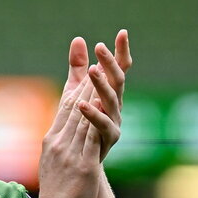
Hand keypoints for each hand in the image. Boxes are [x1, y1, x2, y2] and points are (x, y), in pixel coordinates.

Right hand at [34, 74, 102, 197]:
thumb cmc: (56, 193)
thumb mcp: (54, 162)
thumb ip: (60, 143)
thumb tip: (61, 132)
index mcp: (52, 140)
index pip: (65, 108)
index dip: (78, 86)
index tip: (87, 70)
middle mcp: (59, 143)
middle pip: (74, 107)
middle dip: (87, 82)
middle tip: (98, 61)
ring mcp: (70, 153)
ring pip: (83, 117)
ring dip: (94, 93)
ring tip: (103, 74)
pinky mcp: (83, 165)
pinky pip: (91, 138)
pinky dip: (98, 119)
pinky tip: (106, 105)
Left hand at [63, 31, 132, 162]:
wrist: (80, 164)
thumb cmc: (79, 126)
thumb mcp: (75, 92)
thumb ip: (78, 68)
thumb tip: (79, 39)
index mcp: (109, 93)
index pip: (118, 69)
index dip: (120, 52)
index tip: (122, 33)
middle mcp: (116, 106)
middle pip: (117, 81)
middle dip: (110, 63)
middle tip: (101, 48)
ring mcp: (114, 122)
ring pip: (112, 100)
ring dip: (102, 84)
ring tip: (93, 70)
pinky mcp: (108, 140)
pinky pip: (103, 125)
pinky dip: (94, 114)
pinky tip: (83, 104)